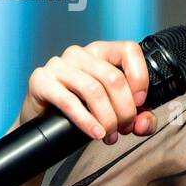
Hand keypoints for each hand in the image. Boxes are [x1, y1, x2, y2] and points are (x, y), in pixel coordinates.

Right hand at [19, 40, 155, 143]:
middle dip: (125, 110)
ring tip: (109, 135)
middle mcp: (80, 53)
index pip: (129, 50)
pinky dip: (87, 120)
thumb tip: (144, 123)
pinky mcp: (41, 80)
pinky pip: (69, 101)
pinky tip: (96, 133)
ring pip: (94, 90)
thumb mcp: (118, 112)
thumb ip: (139, 117)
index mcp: (102, 51)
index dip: (140, 78)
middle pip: (114, 78)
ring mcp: (58, 64)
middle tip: (124, 128)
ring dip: (107, 118)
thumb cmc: (85, 110)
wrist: (46, 122)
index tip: (140, 103)